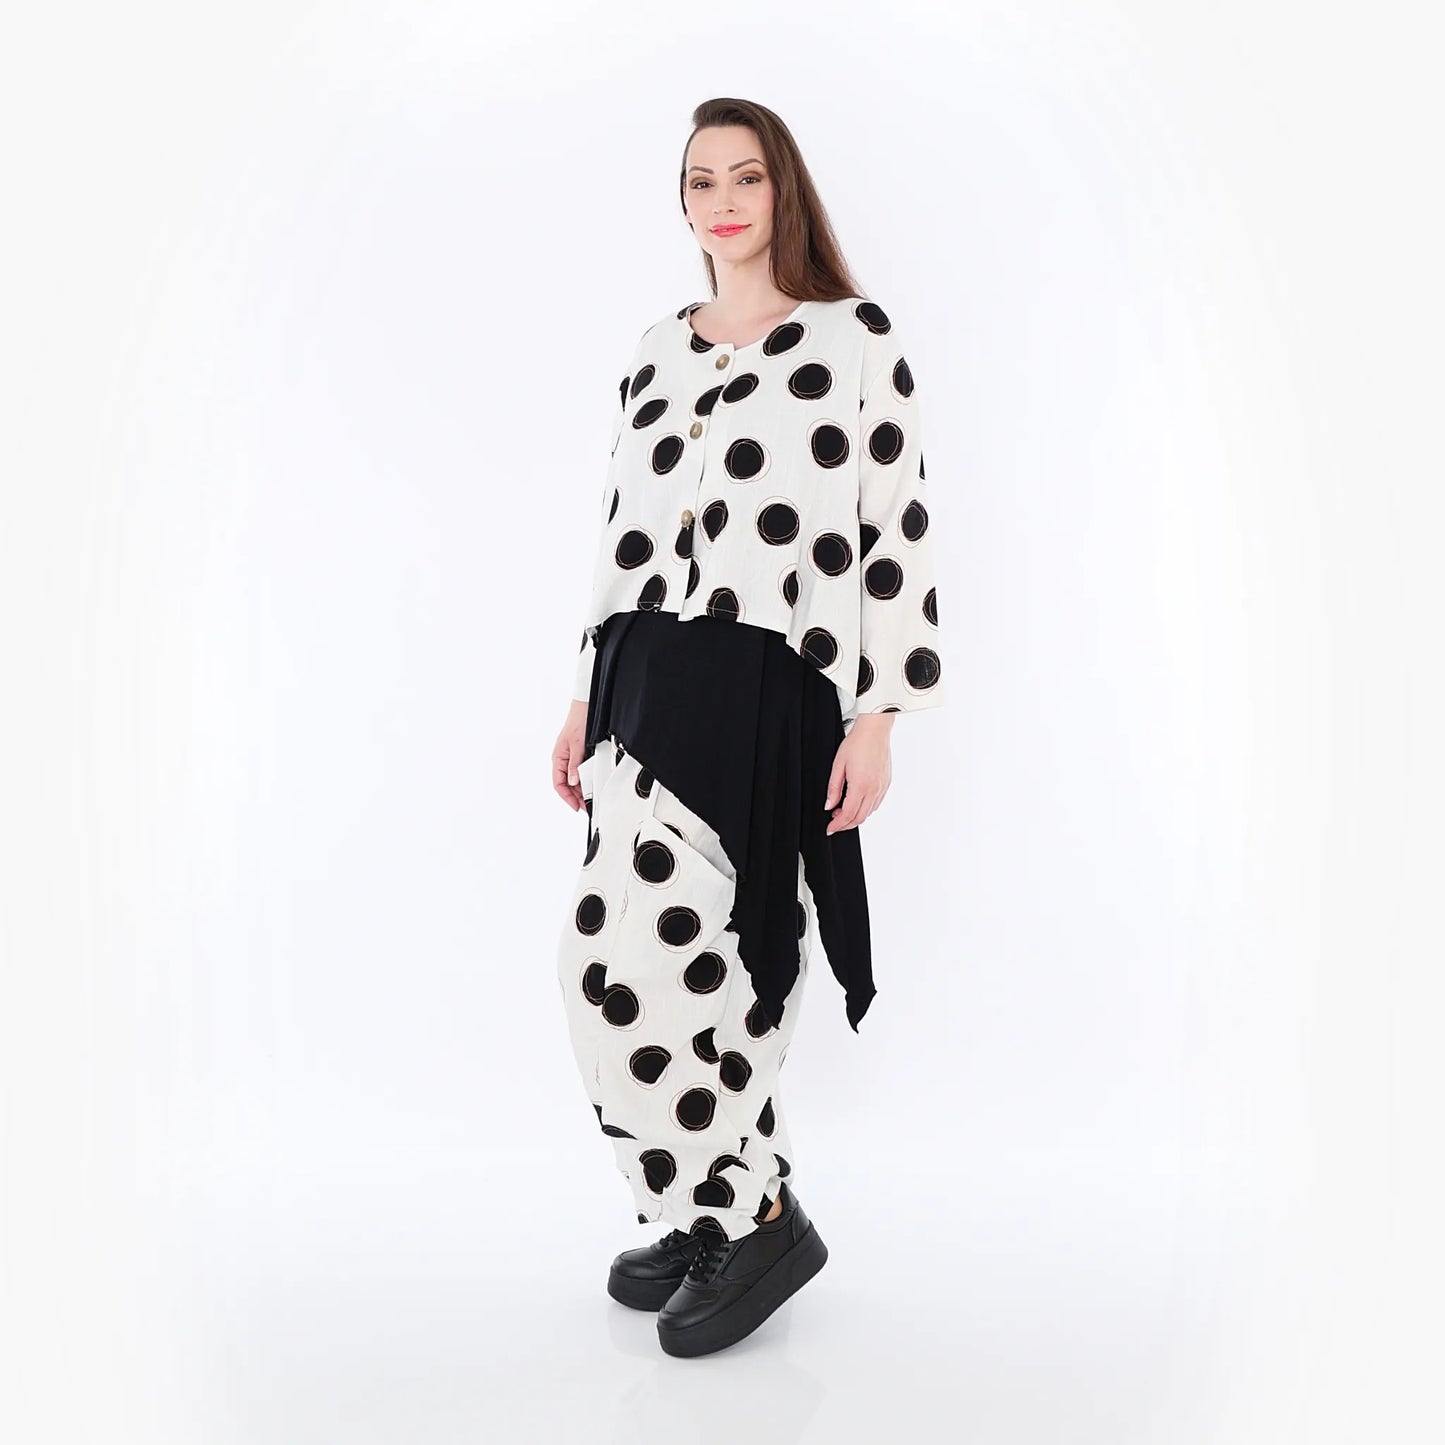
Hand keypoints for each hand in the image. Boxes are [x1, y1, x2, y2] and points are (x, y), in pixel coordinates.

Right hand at [552, 698, 589, 809]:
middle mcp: (562, 759)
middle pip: (566, 784)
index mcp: (558, 758)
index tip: (576, 806)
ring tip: (589, 798)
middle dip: (575, 796)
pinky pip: (578, 771)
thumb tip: (572, 782)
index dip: (566, 797)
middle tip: (585, 806)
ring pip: (572, 779)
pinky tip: (590, 785)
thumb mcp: (578, 745)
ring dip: (580, 790)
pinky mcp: (578, 754)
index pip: (558, 784)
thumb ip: (574, 765)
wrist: (585, 708)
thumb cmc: (578, 722)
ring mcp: (570, 757)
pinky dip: (583, 780)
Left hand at [823, 714, 893, 832]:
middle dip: (845, 825)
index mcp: (861, 785)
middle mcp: (874, 789)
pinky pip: (876, 803)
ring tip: (842, 809)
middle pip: (860, 818)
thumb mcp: (838, 765)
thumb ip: (833, 788)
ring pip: (869, 812)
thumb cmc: (857, 743)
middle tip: (834, 822)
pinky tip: (856, 802)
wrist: (875, 731)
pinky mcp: (886, 783)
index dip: (838, 825)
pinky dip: (865, 809)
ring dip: (855, 816)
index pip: (848, 814)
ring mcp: (882, 787)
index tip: (830, 829)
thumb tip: (829, 806)